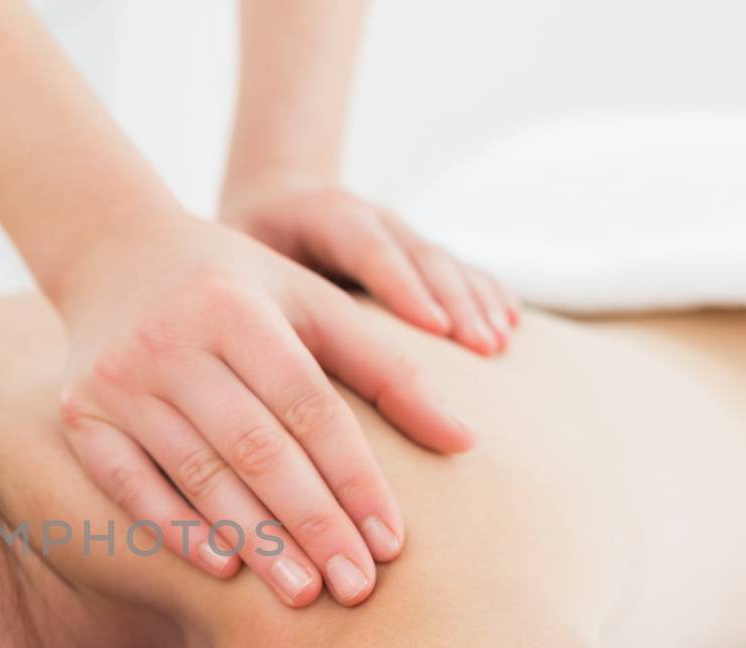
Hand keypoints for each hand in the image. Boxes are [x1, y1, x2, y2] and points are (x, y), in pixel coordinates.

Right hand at [50, 208, 476, 608]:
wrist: (112, 250)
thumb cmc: (234, 287)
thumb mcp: (312, 304)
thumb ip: (388, 369)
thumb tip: (468, 439)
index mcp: (240, 308)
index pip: (308, 405)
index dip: (352, 476)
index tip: (390, 541)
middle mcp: (174, 341)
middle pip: (256, 446)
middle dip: (310, 522)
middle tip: (354, 588)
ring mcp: (121, 381)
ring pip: (197, 473)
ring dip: (253, 539)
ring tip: (303, 593)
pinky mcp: (82, 414)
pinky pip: (128, 483)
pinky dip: (175, 527)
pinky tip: (222, 568)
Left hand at [220, 179, 520, 356]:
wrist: (275, 200)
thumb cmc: (245, 240)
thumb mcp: (234, 251)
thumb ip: (245, 285)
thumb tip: (245, 346)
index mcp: (326, 214)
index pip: (369, 248)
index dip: (404, 286)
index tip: (434, 328)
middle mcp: (374, 219)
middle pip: (421, 256)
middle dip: (454, 302)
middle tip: (478, 348)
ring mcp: (403, 234)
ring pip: (448, 263)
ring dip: (476, 304)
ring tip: (497, 346)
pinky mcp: (420, 252)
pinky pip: (463, 269)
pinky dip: (488, 294)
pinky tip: (511, 326)